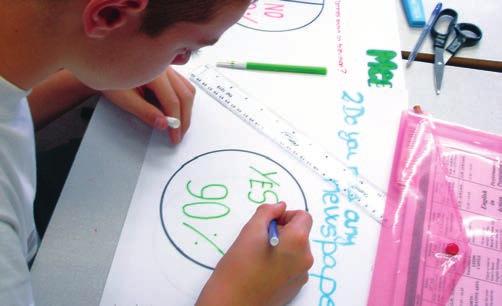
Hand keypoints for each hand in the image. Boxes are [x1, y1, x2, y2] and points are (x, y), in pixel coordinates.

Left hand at [103, 67, 194, 143]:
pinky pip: (183, 86)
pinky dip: (183, 101)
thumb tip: (163, 124)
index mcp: (153, 72)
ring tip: (179, 125)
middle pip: (185, 95)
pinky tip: (176, 112)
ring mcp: (168, 68)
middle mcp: (164, 67)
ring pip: (188, 90)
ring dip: (186, 109)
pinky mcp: (168, 72)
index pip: (172, 100)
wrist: (103, 65)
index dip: (176, 122)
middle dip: (184, 118)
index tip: (175, 137)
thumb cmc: (111, 80)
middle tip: (179, 135)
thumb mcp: (124, 99)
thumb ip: (144, 111)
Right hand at [196, 202, 313, 305]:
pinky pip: (293, 266)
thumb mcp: (250, 231)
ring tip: (259, 257)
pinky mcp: (296, 288)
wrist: (232, 303)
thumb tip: (280, 207)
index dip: (286, 216)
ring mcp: (302, 275)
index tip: (269, 225)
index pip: (304, 216)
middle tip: (259, 241)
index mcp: (298, 241)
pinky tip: (263, 270)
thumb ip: (267, 212)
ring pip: (296, 250)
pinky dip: (282, 263)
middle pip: (300, 234)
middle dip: (283, 232)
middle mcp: (306, 258)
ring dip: (282, 248)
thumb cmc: (238, 265)